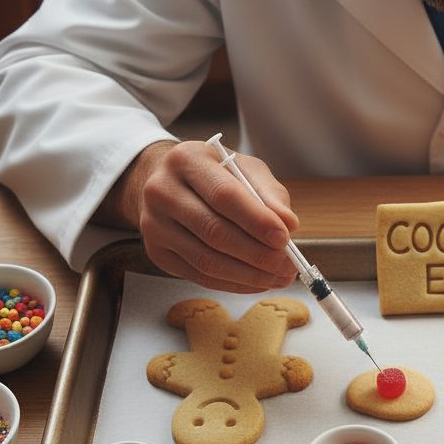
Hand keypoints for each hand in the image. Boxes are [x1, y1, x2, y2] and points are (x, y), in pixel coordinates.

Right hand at [98, 140, 299, 292]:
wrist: (169, 182)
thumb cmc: (215, 173)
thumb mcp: (245, 169)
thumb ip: (269, 194)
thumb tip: (289, 224)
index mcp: (186, 160)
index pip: (225, 196)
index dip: (257, 221)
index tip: (285, 238)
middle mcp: (162, 191)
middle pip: (214, 232)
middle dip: (258, 254)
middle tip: (288, 265)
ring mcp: (154, 224)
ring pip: (206, 260)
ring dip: (249, 275)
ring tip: (279, 277)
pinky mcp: (156, 252)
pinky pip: (199, 275)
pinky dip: (233, 283)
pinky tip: (257, 282)